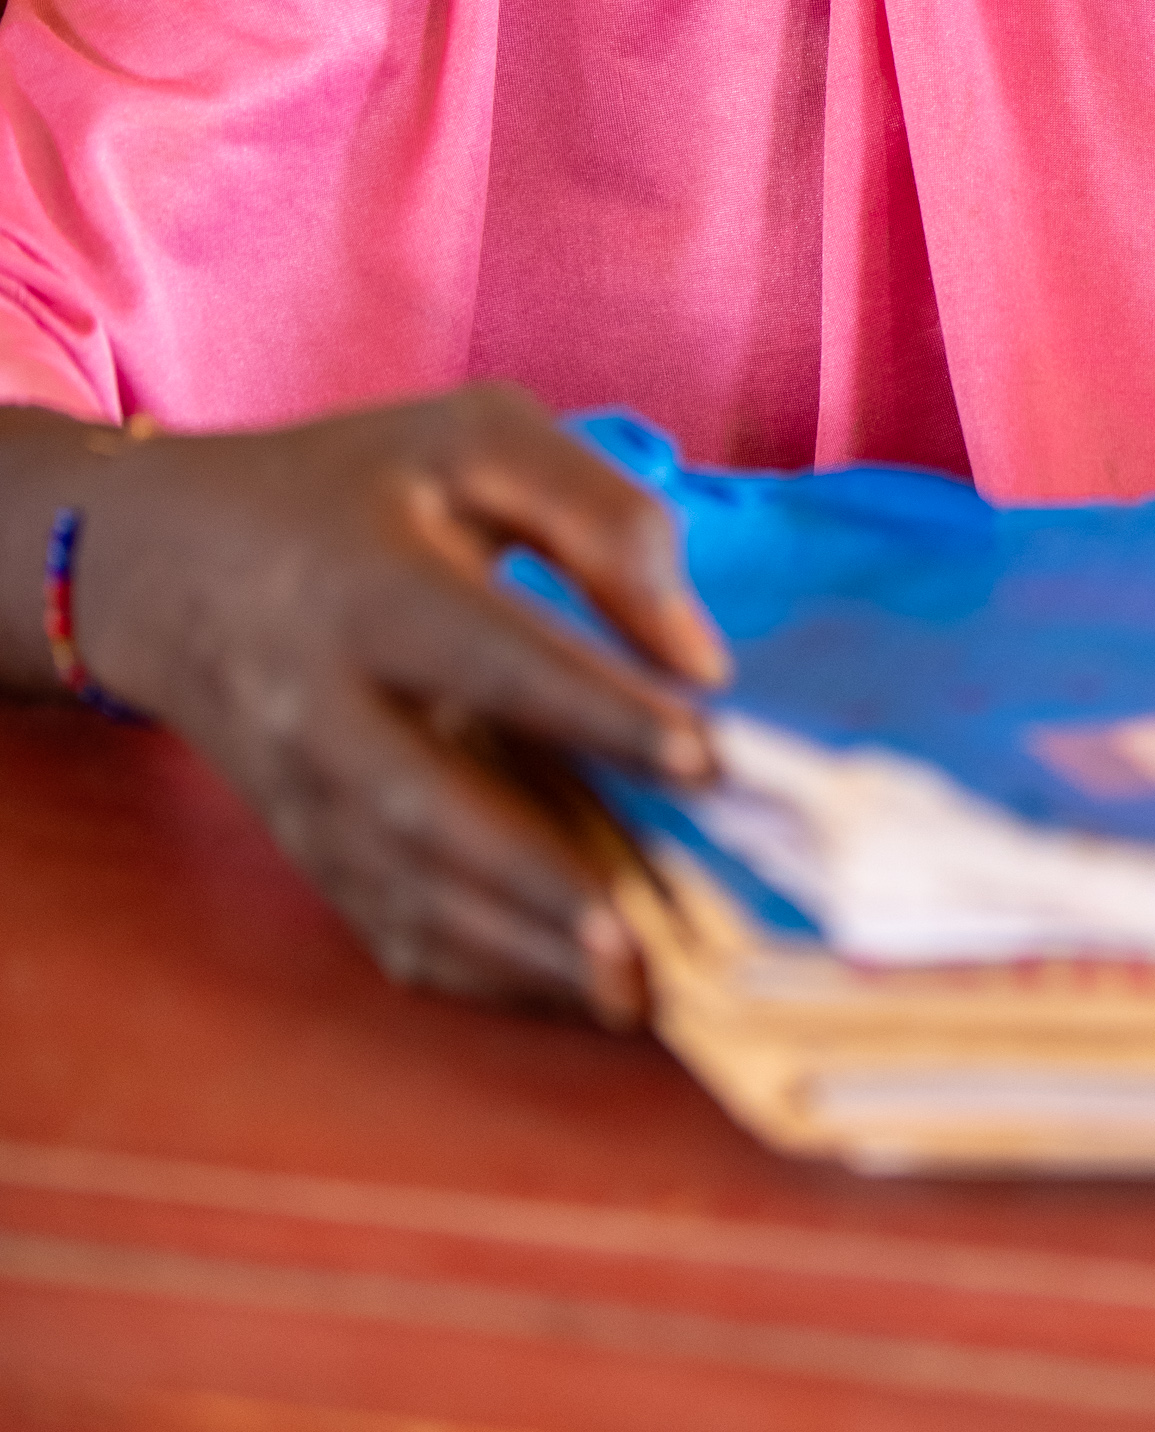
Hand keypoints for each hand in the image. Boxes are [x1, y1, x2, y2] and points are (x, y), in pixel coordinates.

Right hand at [71, 385, 726, 1023]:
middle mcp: (319, 707)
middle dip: (543, 877)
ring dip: (524, 951)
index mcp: (365, 589)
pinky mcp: (310, 849)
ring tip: (638, 991)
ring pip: (412, 893)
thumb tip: (696, 656)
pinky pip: (391, 929)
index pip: (492, 659)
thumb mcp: (475, 440)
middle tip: (655, 929)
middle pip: (430, 808)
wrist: (168, 564)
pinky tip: (574, 991)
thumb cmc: (355, 485)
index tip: (709, 755)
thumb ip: (598, 517)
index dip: (599, 709)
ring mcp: (305, 795)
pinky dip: (483, 971)